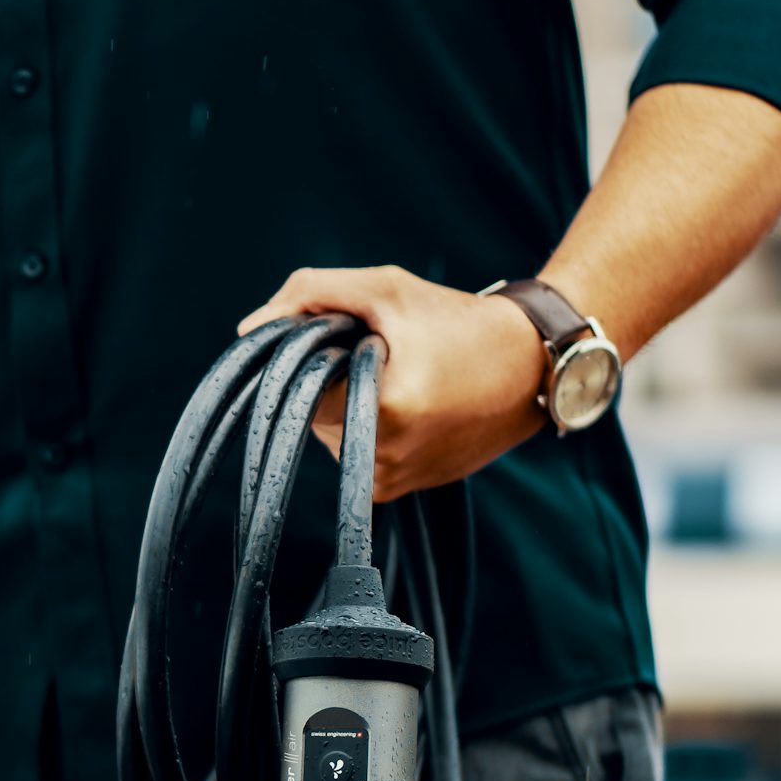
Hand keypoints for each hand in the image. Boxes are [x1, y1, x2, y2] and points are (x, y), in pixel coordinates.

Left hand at [239, 265, 547, 501]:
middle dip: (332, 379)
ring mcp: (392, 482)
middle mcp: (385, 459)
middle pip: (313, 414)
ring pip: (329, 435)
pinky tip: (406, 402)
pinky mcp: (399, 490)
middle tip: (381, 352)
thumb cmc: (456, 321)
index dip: (311, 359)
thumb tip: (248, 329)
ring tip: (400, 377)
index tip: (340, 340)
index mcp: (383, 411)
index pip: (300, 393)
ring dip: (348, 402)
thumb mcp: (385, 289)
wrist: (531, 366)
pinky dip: (365, 424)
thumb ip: (310, 294)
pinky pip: (354, 452)